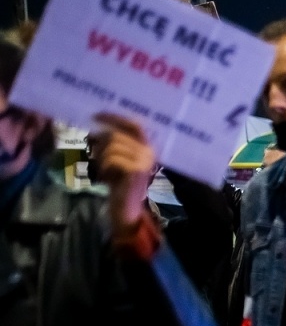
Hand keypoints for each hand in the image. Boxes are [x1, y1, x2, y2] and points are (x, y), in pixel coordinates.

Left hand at [93, 114, 156, 236]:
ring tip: (105, 169)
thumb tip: (98, 125)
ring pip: (112, 146)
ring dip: (102, 157)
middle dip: (101, 145)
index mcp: (147, 146)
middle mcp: (150, 151)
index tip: (95, 116)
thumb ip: (114, 142)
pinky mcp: (137, 170)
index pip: (133, 124)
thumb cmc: (120, 184)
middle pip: (117, 135)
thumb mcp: (117, 159)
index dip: (115, 118)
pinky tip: (108, 177)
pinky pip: (112, 158)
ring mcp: (145, 160)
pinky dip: (105, 167)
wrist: (126, 209)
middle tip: (98, 158)